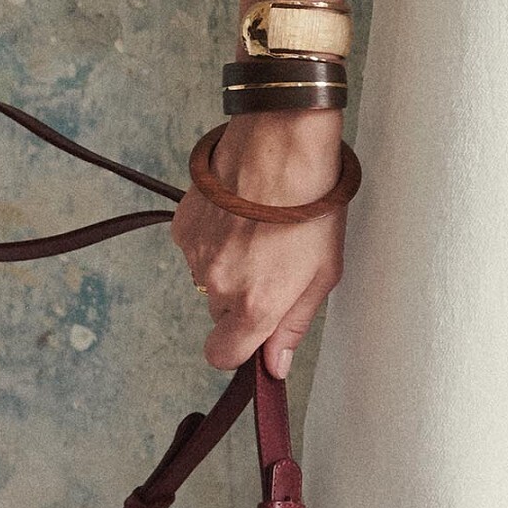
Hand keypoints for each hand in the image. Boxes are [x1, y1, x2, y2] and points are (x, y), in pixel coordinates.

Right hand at [169, 110, 346, 375]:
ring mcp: (197, 255)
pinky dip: (213, 236)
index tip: (257, 330)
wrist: (283, 141)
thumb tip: (274, 366)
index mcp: (256, 306)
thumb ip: (293, 325)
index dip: (240, 347)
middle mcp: (220, 287)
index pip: (223, 357)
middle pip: (221, 312)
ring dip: (228, 262)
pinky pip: (196, 246)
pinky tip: (238, 210)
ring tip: (258, 225)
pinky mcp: (184, 225)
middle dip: (241, 296)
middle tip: (271, 259)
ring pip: (208, 277)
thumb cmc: (313, 203)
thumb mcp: (324, 271)